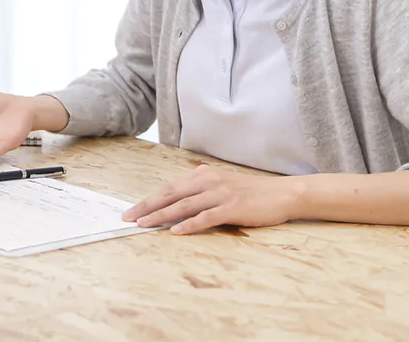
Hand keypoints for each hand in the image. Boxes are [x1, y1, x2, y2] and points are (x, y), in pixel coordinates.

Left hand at [121, 165, 300, 234]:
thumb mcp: (220, 185)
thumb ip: (199, 190)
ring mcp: (220, 194)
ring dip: (162, 216)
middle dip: (147, 207)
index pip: (168, 188)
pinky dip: (190, 224)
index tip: (131, 211)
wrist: (281, 193)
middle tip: (128, 218)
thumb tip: (177, 200)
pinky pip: (206, 217)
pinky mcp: (232, 207)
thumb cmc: (249, 192)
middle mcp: (208, 181)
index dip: (148, 200)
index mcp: (202, 176)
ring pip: (184, 205)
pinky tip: (176, 232)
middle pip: (170, 195)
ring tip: (144, 224)